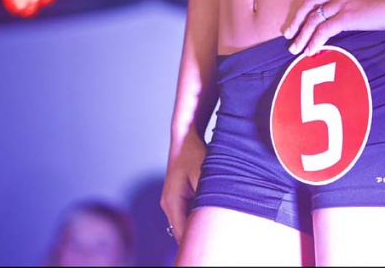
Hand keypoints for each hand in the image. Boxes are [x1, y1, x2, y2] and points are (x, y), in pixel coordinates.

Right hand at [160, 128, 206, 242]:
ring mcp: (170, 200)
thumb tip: (215, 216)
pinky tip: (209, 215)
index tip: (211, 249)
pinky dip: (195, 217)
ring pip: (183, 223)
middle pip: (181, 231)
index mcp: (172, 201)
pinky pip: (185, 214)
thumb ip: (207, 198)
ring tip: (215, 232)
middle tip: (216, 244)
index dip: (195, 244)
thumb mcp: (204, 174)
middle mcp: (167, 204)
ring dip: (196, 227)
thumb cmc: (194, 153)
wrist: (185, 136)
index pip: (182, 233)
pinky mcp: (175, 196)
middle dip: (196, 238)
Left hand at [282, 0, 384, 55]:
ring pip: (313, 18)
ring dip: (301, 35)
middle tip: (287, 32)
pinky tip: (310, 51)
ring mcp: (342, 1)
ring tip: (294, 48)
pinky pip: (324, 30)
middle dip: (295, 18)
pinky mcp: (347, 16)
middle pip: (309, 1)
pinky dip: (314, 42)